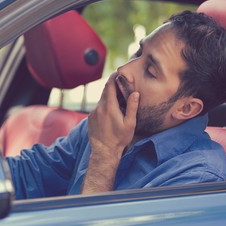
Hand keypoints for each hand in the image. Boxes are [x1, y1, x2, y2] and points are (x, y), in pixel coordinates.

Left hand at [82, 72, 138, 193]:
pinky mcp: (90, 118)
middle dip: (113, 86)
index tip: (119, 73)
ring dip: (109, 97)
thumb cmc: (119, 139)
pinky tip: (111, 112)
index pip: (109, 85)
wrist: (103, 152)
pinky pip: (98, 107)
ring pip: (101, 99)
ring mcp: (93, 113)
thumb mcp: (130, 124)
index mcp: (109, 106)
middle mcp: (99, 107)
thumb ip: (132, 107)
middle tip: (121, 84)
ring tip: (119, 100)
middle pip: (105, 91)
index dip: (114, 77)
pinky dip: (105, 105)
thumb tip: (135, 93)